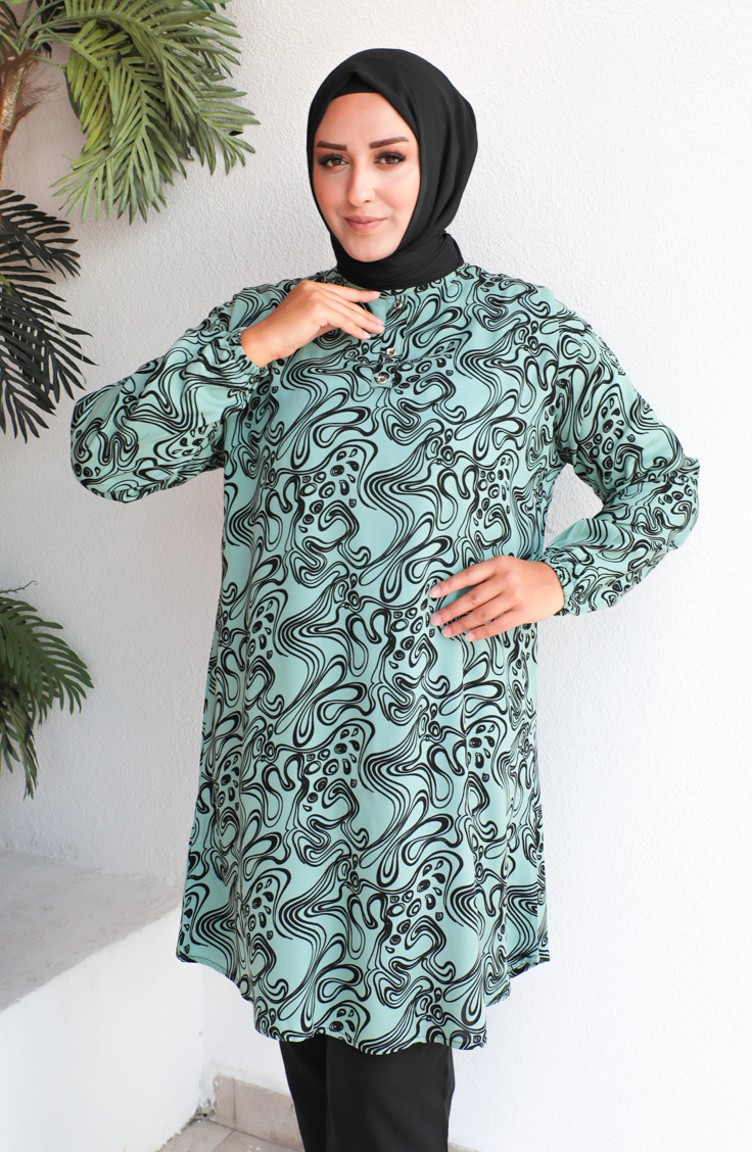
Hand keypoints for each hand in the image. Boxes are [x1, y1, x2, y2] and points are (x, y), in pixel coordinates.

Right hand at [241, 280, 383, 365]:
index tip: (374, 297)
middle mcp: (313, 287)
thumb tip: (348, 321)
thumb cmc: (286, 334)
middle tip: (379, 323)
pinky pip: (342, 320)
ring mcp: (314, 296)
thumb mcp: (311, 322)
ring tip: (376, 330)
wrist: (268, 339)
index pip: (340, 291)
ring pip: (346, 311)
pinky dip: (355, 329)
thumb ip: (328, 317)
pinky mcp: (316, 308)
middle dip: (365, 313)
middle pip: (345, 302)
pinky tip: (364, 336)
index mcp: (310, 286)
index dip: (359, 295)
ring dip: (364, 322)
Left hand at [428, 556, 564, 639]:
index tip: (432, 594)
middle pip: (472, 598)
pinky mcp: (522, 613)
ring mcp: (514, 597)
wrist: (556, 582)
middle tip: (435, 619)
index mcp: (498, 564)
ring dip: (462, 625)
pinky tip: (470, 636)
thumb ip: (486, 577)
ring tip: (448, 631)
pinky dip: (481, 632)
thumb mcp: (506, 567)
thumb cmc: (525, 576)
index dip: (449, 585)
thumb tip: (457, 594)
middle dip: (451, 610)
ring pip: (482, 614)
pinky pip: (497, 625)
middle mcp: (505, 579)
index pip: (468, 576)